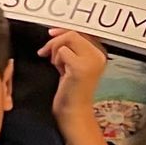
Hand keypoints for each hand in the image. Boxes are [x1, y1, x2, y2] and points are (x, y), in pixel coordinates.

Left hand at [40, 28, 108, 144]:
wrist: (74, 112)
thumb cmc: (71, 91)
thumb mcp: (73, 64)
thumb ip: (71, 48)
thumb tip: (57, 32)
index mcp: (100, 53)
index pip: (81, 31)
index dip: (63, 31)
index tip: (51, 35)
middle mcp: (99, 55)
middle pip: (73, 33)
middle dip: (55, 41)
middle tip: (45, 53)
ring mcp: (92, 61)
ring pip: (67, 39)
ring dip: (55, 52)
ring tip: (57, 66)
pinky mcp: (81, 67)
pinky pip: (62, 51)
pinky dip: (56, 60)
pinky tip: (60, 72)